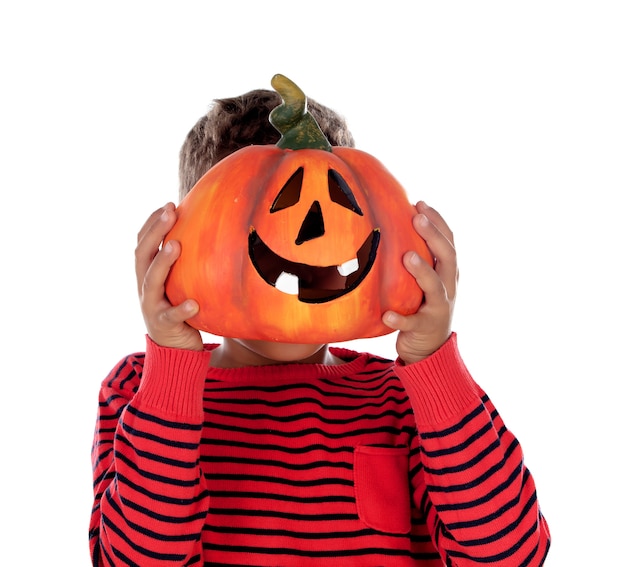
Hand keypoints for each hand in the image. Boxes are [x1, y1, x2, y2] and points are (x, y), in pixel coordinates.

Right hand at [135, 203, 203, 350]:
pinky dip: (181, 308)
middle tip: (170, 211)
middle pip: (143, 254)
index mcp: (146, 274)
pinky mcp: (164, 325)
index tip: (168, 204)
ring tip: (175, 244)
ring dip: (163, 262)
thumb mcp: (177, 284)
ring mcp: (151, 306)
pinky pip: (172, 316)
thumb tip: (207, 233)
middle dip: (155, 231)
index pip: (142, 243)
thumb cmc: (179, 309)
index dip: (151, 223)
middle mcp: (145, 287)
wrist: (174, 350)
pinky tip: (194, 303)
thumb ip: (183, 264)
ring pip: (152, 281)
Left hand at [383, 202, 456, 363]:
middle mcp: (448, 287)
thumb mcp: (425, 280)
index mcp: (448, 273)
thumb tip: (390, 226)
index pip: (449, 242)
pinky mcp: (425, 328)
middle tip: (417, 219)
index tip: (420, 203)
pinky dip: (401, 318)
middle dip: (433, 237)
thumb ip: (417, 258)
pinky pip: (413, 323)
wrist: (430, 349)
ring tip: (407, 256)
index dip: (438, 222)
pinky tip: (387, 313)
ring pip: (435, 288)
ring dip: (422, 271)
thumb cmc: (422, 305)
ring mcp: (439, 308)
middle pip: (447, 258)